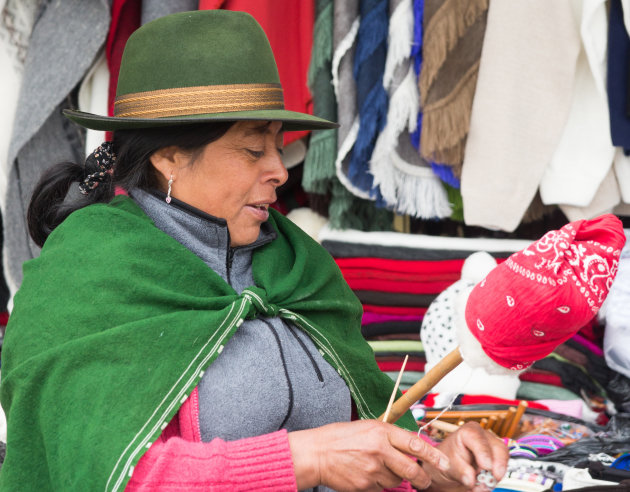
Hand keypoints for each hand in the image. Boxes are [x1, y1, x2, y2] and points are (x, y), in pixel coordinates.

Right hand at [288, 420, 450, 491]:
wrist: (316, 453)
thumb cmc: (339, 437)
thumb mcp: (366, 427)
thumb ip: (388, 436)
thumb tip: (410, 446)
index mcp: (381, 431)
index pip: (414, 443)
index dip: (433, 455)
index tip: (444, 463)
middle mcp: (379, 450)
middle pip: (411, 470)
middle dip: (422, 478)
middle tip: (424, 480)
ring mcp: (372, 470)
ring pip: (396, 481)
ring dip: (395, 479)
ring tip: (379, 469)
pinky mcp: (365, 485)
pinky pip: (381, 489)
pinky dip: (379, 485)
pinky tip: (367, 475)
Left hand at [421, 422, 507, 491]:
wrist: (449, 469)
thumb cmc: (446, 461)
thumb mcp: (447, 465)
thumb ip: (459, 471)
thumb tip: (471, 480)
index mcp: (468, 432)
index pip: (478, 438)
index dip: (484, 452)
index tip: (486, 466)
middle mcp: (483, 437)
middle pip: (498, 447)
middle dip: (497, 465)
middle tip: (494, 478)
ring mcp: (492, 449)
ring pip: (503, 460)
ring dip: (495, 475)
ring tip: (482, 485)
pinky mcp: (497, 461)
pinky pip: (502, 471)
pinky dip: (494, 480)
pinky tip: (483, 486)